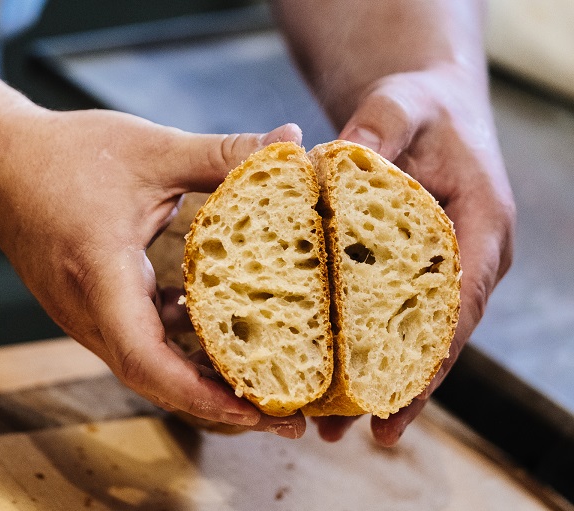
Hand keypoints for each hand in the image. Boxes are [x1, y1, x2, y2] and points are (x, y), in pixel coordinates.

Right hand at [0, 107, 306, 437]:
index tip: (258, 412)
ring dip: (202, 380)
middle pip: (154, 380)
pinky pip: (138, 341)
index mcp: (100, 276)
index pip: (145, 359)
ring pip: (147, 366)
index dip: (203, 395)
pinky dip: (179, 346)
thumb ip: (224, 152)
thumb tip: (291, 143)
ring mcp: (83, 316)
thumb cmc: (64, 154)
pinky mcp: (88, 309)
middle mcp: (87, 311)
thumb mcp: (152, 149)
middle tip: (284, 417)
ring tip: (262, 382)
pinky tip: (215, 327)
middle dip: (220, 404)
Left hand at [313, 65, 515, 444]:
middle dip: (397, 386)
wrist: (426, 111)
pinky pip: (391, 319)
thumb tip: (333, 157)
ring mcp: (441, 271)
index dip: (430, 351)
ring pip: (413, 338)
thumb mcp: (401, 103)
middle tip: (352, 430)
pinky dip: (365, 351)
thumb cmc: (423, 108)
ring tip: (333, 427)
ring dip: (377, 383)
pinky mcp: (411, 273)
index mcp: (481, 226)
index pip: (459, 298)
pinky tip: (333, 384)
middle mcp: (467, 259)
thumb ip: (378, 126)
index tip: (395, 395)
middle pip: (436, 335)